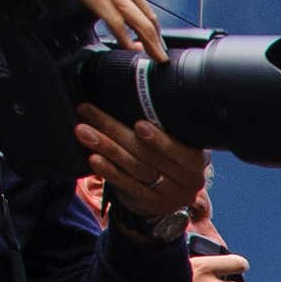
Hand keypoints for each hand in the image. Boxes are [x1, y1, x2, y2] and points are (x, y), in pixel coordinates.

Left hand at [75, 105, 206, 223]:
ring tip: (83, 131)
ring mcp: (169, 196)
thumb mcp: (178, 142)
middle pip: (148, 155)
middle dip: (115, 131)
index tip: (138, 124)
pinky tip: (94, 159)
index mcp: (197, 161)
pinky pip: (128, 186)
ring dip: (106, 147)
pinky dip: (109, 171)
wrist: (171, 194)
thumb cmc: (170, 157)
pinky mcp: (150, 204)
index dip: (160, 140)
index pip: (180, 151)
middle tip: (90, 112)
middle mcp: (187, 181)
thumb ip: (167, 122)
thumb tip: (153, 77)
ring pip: (135, 168)